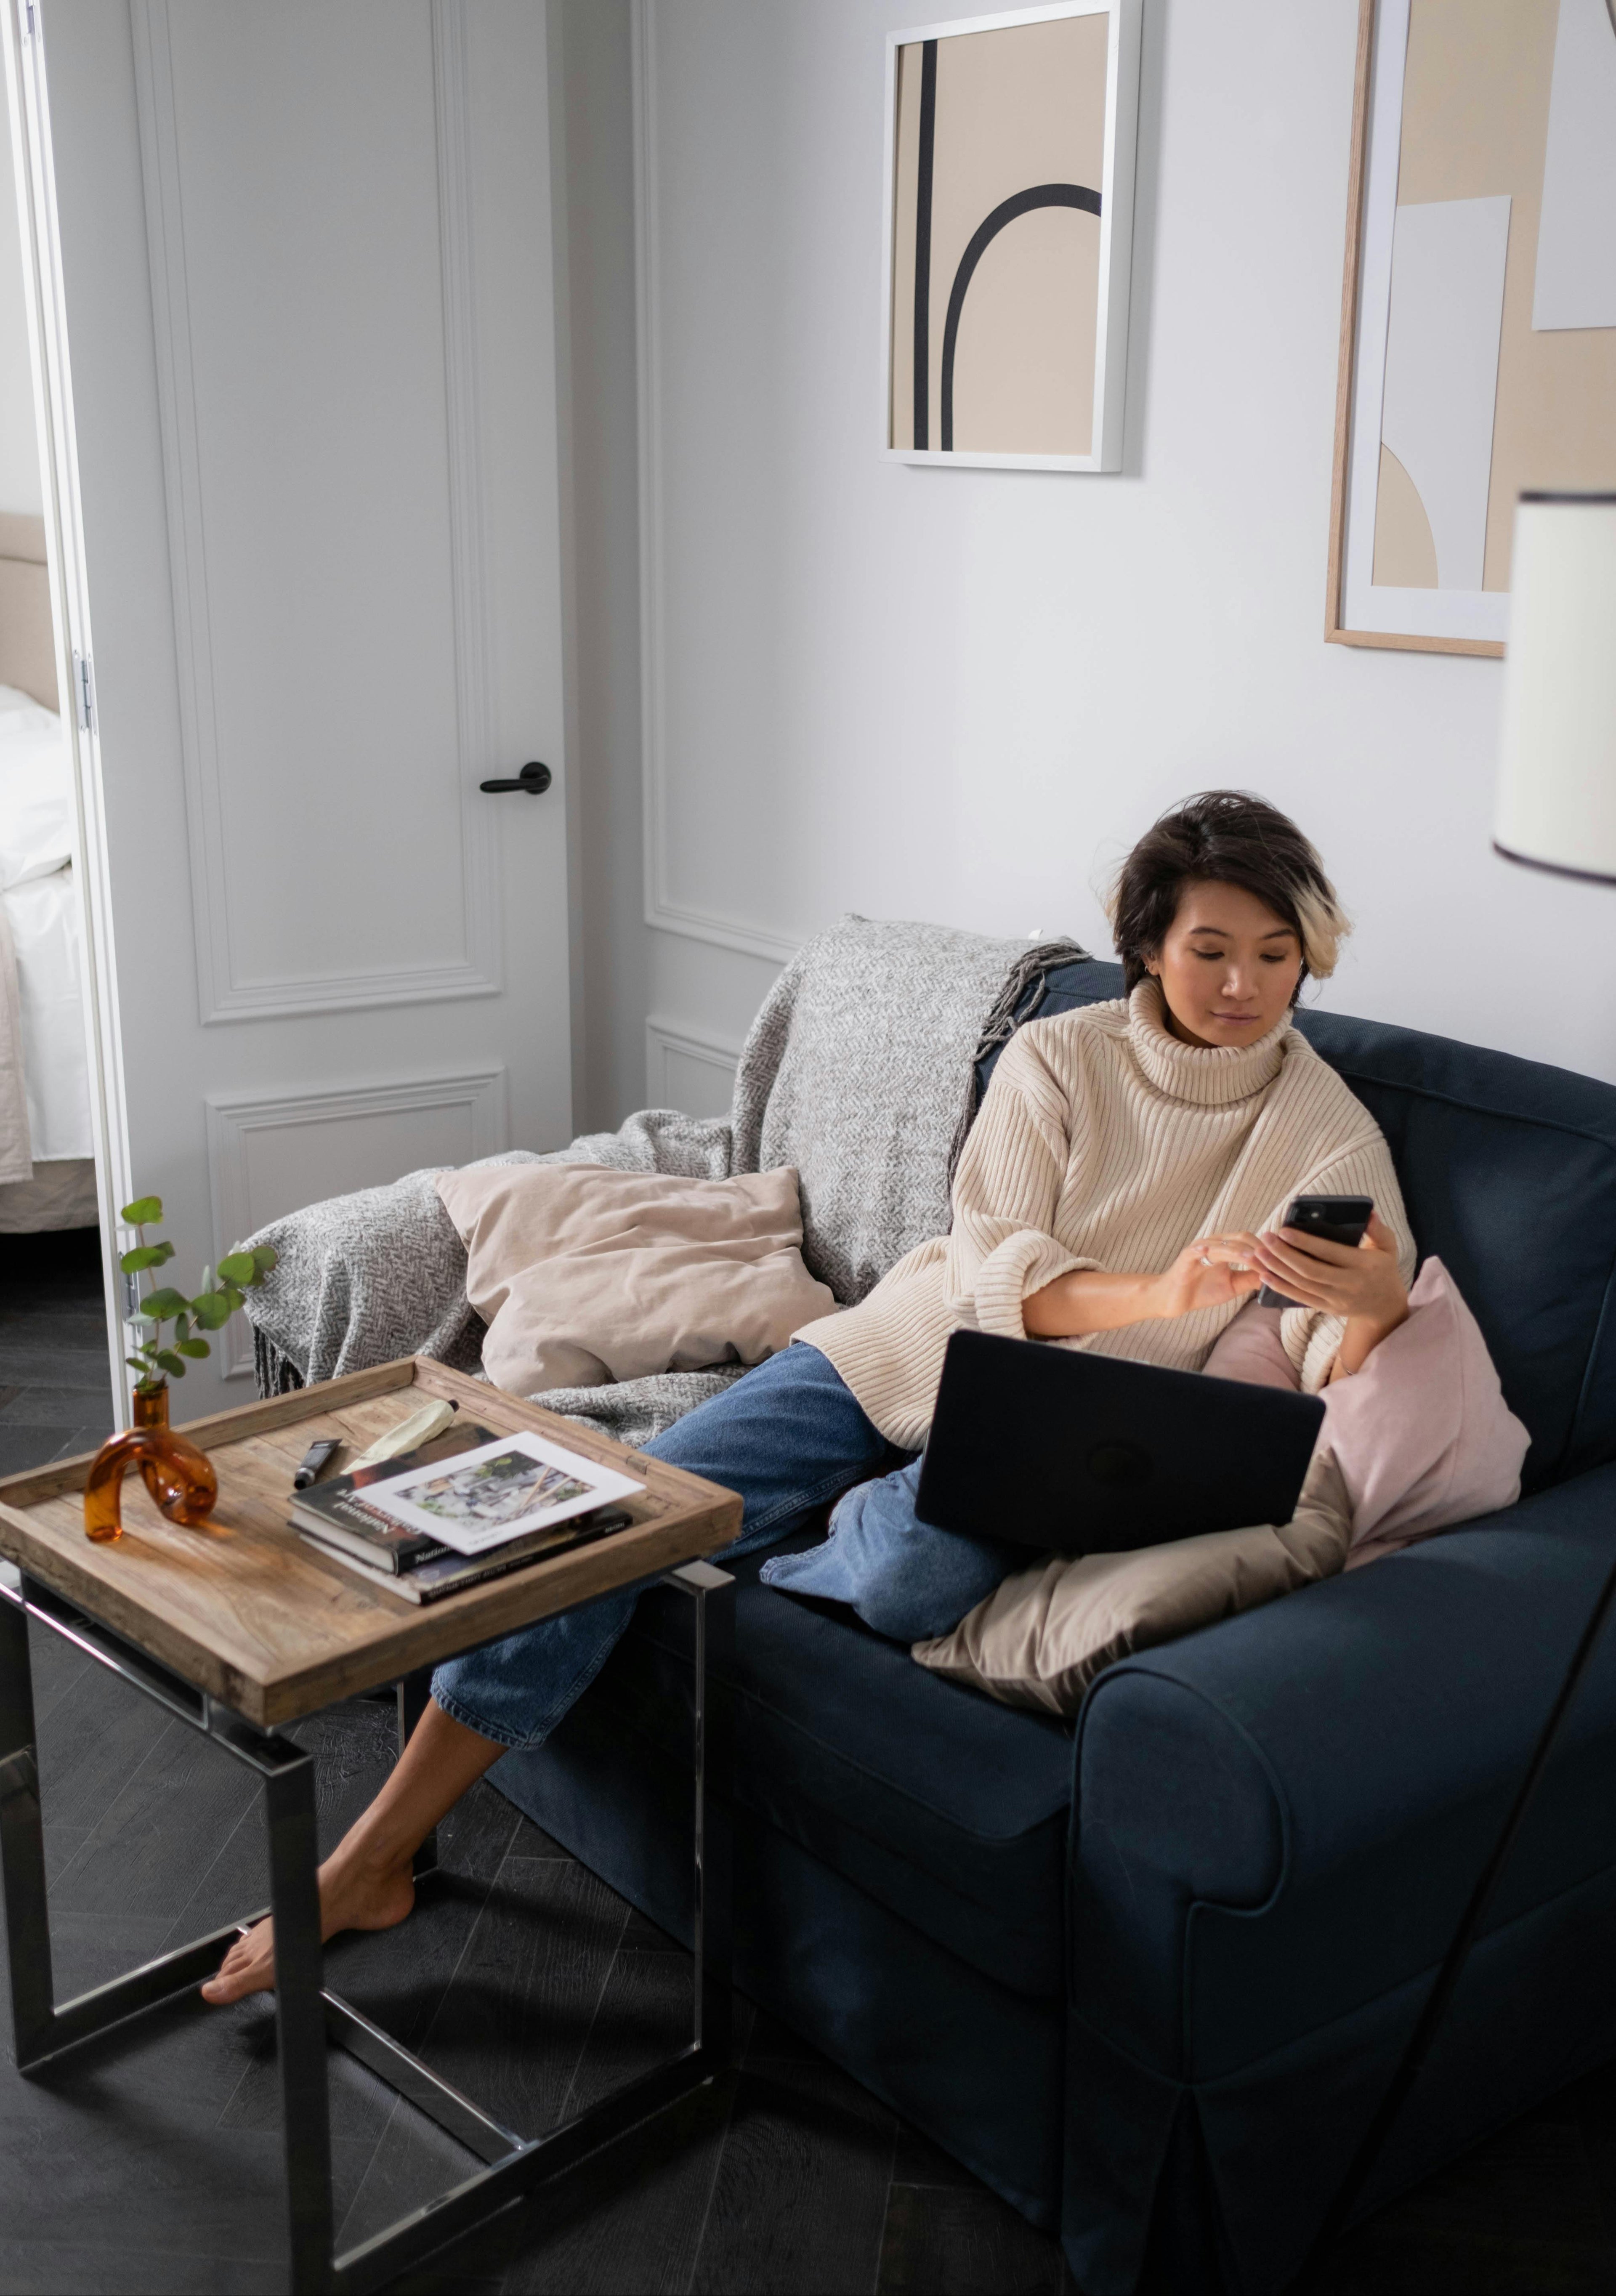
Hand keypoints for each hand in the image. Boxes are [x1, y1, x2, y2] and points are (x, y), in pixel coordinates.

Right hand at [1148, 1233, 1266, 1320]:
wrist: (1173, 1299)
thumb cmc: (1202, 1290)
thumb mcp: (1232, 1286)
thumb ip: (1250, 1278)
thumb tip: (1274, 1275)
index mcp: (1226, 1248)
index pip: (1250, 1241)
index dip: (1266, 1249)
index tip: (1281, 1259)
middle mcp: (1214, 1244)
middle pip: (1240, 1238)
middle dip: (1257, 1248)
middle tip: (1272, 1261)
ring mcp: (1199, 1249)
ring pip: (1222, 1245)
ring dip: (1237, 1251)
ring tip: (1252, 1257)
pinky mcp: (1185, 1258)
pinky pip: (1194, 1251)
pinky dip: (1202, 1249)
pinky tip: (1209, 1251)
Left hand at [1247, 1210, 1407, 1373]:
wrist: (1385, 1307)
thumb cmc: (1383, 1269)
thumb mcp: (1388, 1248)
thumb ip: (1378, 1231)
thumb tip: (1369, 1213)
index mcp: (1363, 1265)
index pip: (1330, 1253)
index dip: (1305, 1243)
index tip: (1284, 1231)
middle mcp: (1349, 1284)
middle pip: (1310, 1270)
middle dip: (1284, 1254)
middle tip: (1265, 1238)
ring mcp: (1336, 1299)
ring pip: (1302, 1284)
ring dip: (1277, 1269)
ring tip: (1259, 1253)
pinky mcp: (1326, 1308)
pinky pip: (1300, 1298)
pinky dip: (1281, 1287)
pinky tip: (1264, 1274)